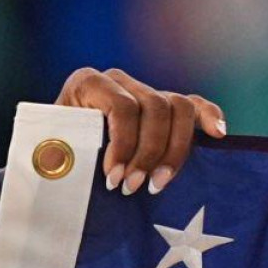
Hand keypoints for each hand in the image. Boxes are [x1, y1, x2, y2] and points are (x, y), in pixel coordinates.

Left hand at [54, 66, 227, 194]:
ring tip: (158, 184)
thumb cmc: (53, 152)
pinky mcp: (164, 105)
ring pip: (178, 108)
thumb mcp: (49, 147)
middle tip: (133, 188)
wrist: (58, 149)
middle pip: (155, 108)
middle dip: (148, 153)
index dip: (123, 143)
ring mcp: (144, 90)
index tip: (113, 178)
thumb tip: (58, 163)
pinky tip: (217, 135)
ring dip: (174, 149)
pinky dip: (208, 117)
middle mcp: (118, 80)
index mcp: (87, 83)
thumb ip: (57, 152)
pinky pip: (194, 105)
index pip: (122, 107)